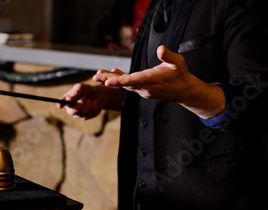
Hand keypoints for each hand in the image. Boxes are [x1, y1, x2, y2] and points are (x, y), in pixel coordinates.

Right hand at [58, 83, 123, 119]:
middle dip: (80, 103)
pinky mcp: (86, 117)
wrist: (97, 95)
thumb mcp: (80, 87)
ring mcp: (78, 115)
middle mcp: (71, 109)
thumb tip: (68, 98)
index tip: (59, 105)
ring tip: (88, 99)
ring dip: (88, 102)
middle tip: (84, 97)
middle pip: (73, 111)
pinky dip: (93, 105)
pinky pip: (91, 112)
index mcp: (67, 101)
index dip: (60, 104)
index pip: (61, 103)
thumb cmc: (86, 90)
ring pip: (84, 111)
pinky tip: (92, 103)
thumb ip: (74, 92)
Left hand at [93, 45, 225, 118]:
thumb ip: (168, 56)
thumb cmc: (180, 75)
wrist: (183, 91)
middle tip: (96, 76)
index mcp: (151, 79)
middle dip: (109, 80)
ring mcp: (143, 91)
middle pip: (124, 83)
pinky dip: (120, 80)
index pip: (132, 80)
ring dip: (112, 80)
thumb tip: (160, 49)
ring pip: (125, 85)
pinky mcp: (142, 91)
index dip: (119, 81)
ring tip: (99, 74)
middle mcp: (144, 87)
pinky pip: (129, 86)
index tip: (107, 82)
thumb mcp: (177, 62)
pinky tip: (113, 73)